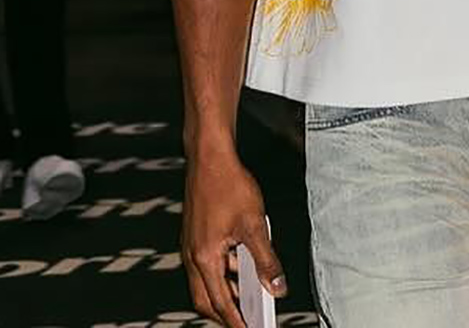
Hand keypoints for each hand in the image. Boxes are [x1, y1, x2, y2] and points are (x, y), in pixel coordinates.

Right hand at [182, 143, 286, 326]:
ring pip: (207, 281)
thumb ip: (266, 259)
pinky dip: (224, 270)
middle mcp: (193, 256)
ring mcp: (192, 245)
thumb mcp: (255, 225)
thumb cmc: (229, 185)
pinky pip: (208, 263)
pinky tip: (243, 264)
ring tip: (251, 294)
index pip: (219, 303)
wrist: (210, 158)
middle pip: (206, 299)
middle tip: (247, 319)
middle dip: (225, 312)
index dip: (235, 321)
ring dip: (226, 290)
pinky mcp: (196, 235)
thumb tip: (276, 286)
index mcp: (204, 258)